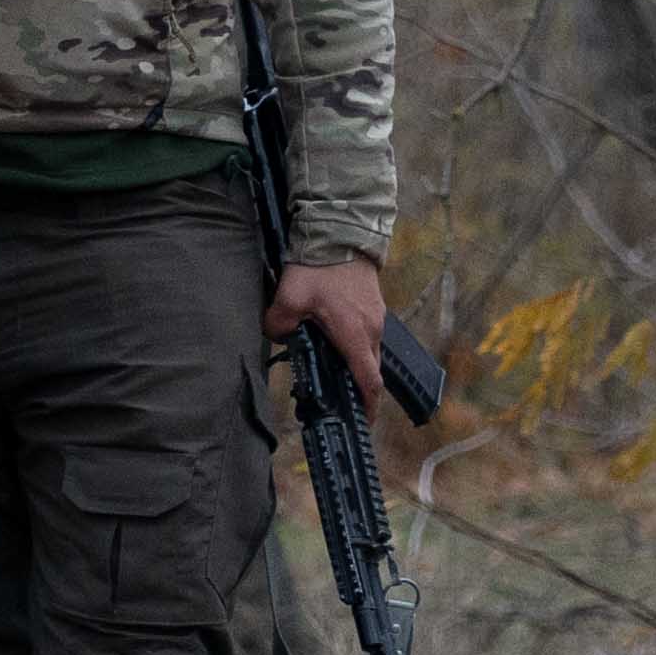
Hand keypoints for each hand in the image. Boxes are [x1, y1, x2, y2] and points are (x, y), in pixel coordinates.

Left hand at [268, 250, 395, 408]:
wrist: (340, 232)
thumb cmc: (319, 266)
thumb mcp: (289, 297)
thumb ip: (279, 325)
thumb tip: (279, 336)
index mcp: (355, 335)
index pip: (368, 381)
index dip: (368, 406)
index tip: (362, 422)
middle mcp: (372, 330)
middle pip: (370, 369)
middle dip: (358, 388)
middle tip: (338, 399)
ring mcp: (376, 316)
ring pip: (369, 351)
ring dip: (355, 364)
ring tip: (331, 367)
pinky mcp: (374, 304)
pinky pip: (368, 334)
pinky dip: (355, 345)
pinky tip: (333, 338)